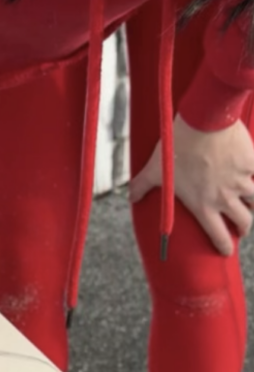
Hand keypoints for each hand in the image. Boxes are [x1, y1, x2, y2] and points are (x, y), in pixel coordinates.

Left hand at [130, 115, 253, 255]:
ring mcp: (241, 180)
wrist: (204, 120)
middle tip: (241, 227)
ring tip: (249, 203)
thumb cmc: (178, 146)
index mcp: (203, 206)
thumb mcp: (155, 169)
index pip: (218, 235)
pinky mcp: (252, 162)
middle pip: (243, 221)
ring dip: (252, 204)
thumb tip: (130, 197)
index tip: (226, 251)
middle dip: (242, 227)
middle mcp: (225, 198)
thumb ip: (142, 185)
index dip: (224, 246)